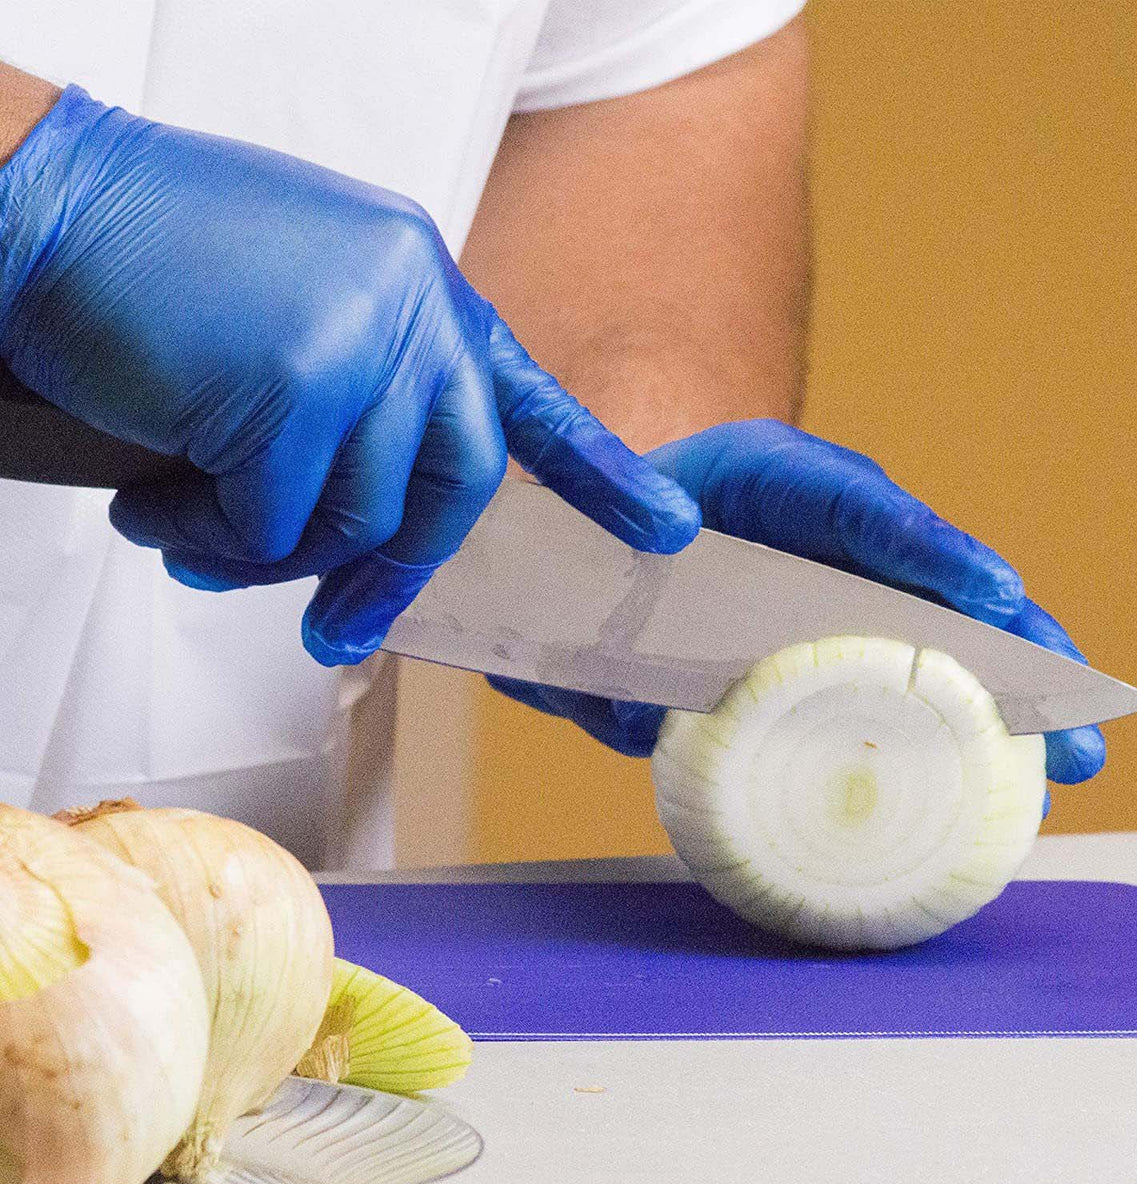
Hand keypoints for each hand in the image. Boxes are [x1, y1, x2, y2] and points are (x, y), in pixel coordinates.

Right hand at [0, 87, 699, 664]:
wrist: (30, 198)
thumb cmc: (149, 267)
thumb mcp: (294, 312)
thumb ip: (357, 399)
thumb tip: (368, 530)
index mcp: (415, 284)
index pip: (525, 396)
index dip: (600, 472)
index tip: (664, 526)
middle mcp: (406, 302)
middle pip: (456, 484)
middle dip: (390, 569)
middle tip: (338, 622)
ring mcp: (358, 340)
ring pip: (355, 518)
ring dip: (266, 550)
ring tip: (192, 520)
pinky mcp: (294, 386)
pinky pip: (275, 524)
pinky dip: (209, 535)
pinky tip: (158, 502)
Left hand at [490, 420, 1104, 799]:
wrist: (600, 545)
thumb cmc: (594, 563)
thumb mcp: (580, 593)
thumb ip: (597, 650)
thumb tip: (643, 721)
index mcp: (752, 478)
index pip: (843, 501)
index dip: (919, 549)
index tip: (985, 597)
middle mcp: (816, 520)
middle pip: (926, 569)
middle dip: (1004, 641)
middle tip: (1067, 719)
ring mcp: (837, 571)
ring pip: (936, 617)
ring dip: (1005, 687)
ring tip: (1066, 757)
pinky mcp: (838, 624)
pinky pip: (905, 657)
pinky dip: (954, 706)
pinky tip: (1004, 768)